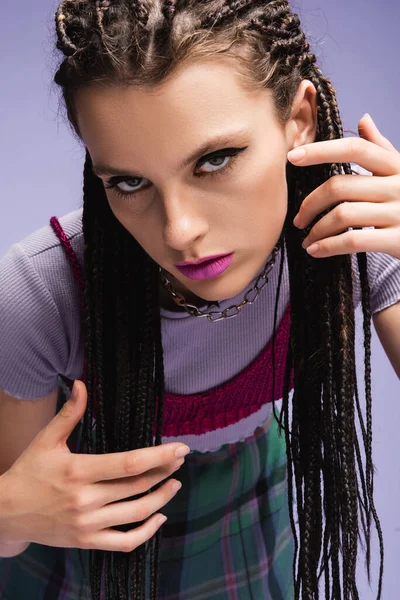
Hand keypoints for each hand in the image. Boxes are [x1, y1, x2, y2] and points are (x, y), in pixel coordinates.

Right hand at [0, 381, 188, 552]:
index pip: (129, 463)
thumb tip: (81, 384)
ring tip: (175, 484)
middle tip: (179, 460)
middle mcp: (85, 499)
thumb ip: (69, 413)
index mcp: (79, 470)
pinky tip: (158, 516)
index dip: (160, 456)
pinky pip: (125, 543)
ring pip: (137, 513)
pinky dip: (147, 532)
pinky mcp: (86, 542)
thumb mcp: (46, 440)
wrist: (5, 513)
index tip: (181, 448)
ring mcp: (87, 524)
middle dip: (165, 472)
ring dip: (162, 499)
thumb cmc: (28, 472)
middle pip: (138, 486)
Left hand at [288, 113, 399, 258]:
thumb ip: (381, 148)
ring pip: (343, 215)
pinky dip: (328, 247)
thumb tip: (363, 118)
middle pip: (340, 186)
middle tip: (298, 219)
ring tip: (306, 239)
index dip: (322, 150)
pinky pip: (353, 241)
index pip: (355, 149)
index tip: (292, 157)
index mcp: (396, 165)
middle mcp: (399, 186)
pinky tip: (315, 251)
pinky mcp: (398, 240)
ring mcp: (399, 213)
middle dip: (310, 203)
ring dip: (316, 229)